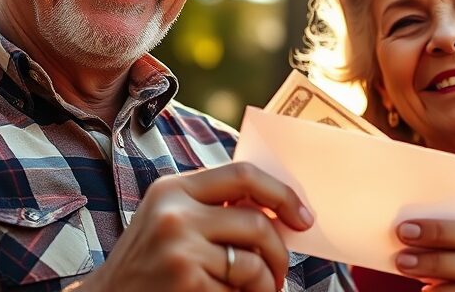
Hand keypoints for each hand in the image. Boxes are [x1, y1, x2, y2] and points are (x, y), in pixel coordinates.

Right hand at [72, 162, 313, 291]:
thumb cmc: (151, 261)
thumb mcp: (172, 218)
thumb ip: (214, 206)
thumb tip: (280, 208)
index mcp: (174, 188)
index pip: (243, 174)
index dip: (282, 194)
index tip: (303, 218)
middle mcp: (175, 213)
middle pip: (257, 222)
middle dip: (279, 252)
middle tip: (280, 272)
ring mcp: (179, 249)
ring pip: (253, 262)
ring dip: (266, 283)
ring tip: (259, 290)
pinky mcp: (186, 282)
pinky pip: (236, 290)